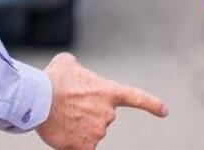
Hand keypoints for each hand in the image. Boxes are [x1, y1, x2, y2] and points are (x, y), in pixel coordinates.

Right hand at [35, 53, 167, 149]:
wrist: (38, 99)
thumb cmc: (52, 79)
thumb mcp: (67, 62)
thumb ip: (79, 68)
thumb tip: (76, 72)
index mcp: (108, 91)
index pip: (136, 98)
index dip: (152, 105)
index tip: (164, 111)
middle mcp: (108, 114)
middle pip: (100, 117)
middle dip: (86, 113)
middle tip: (66, 105)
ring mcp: (98, 132)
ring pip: (89, 132)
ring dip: (77, 126)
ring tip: (59, 115)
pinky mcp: (84, 147)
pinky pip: (80, 147)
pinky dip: (71, 142)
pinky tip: (61, 132)